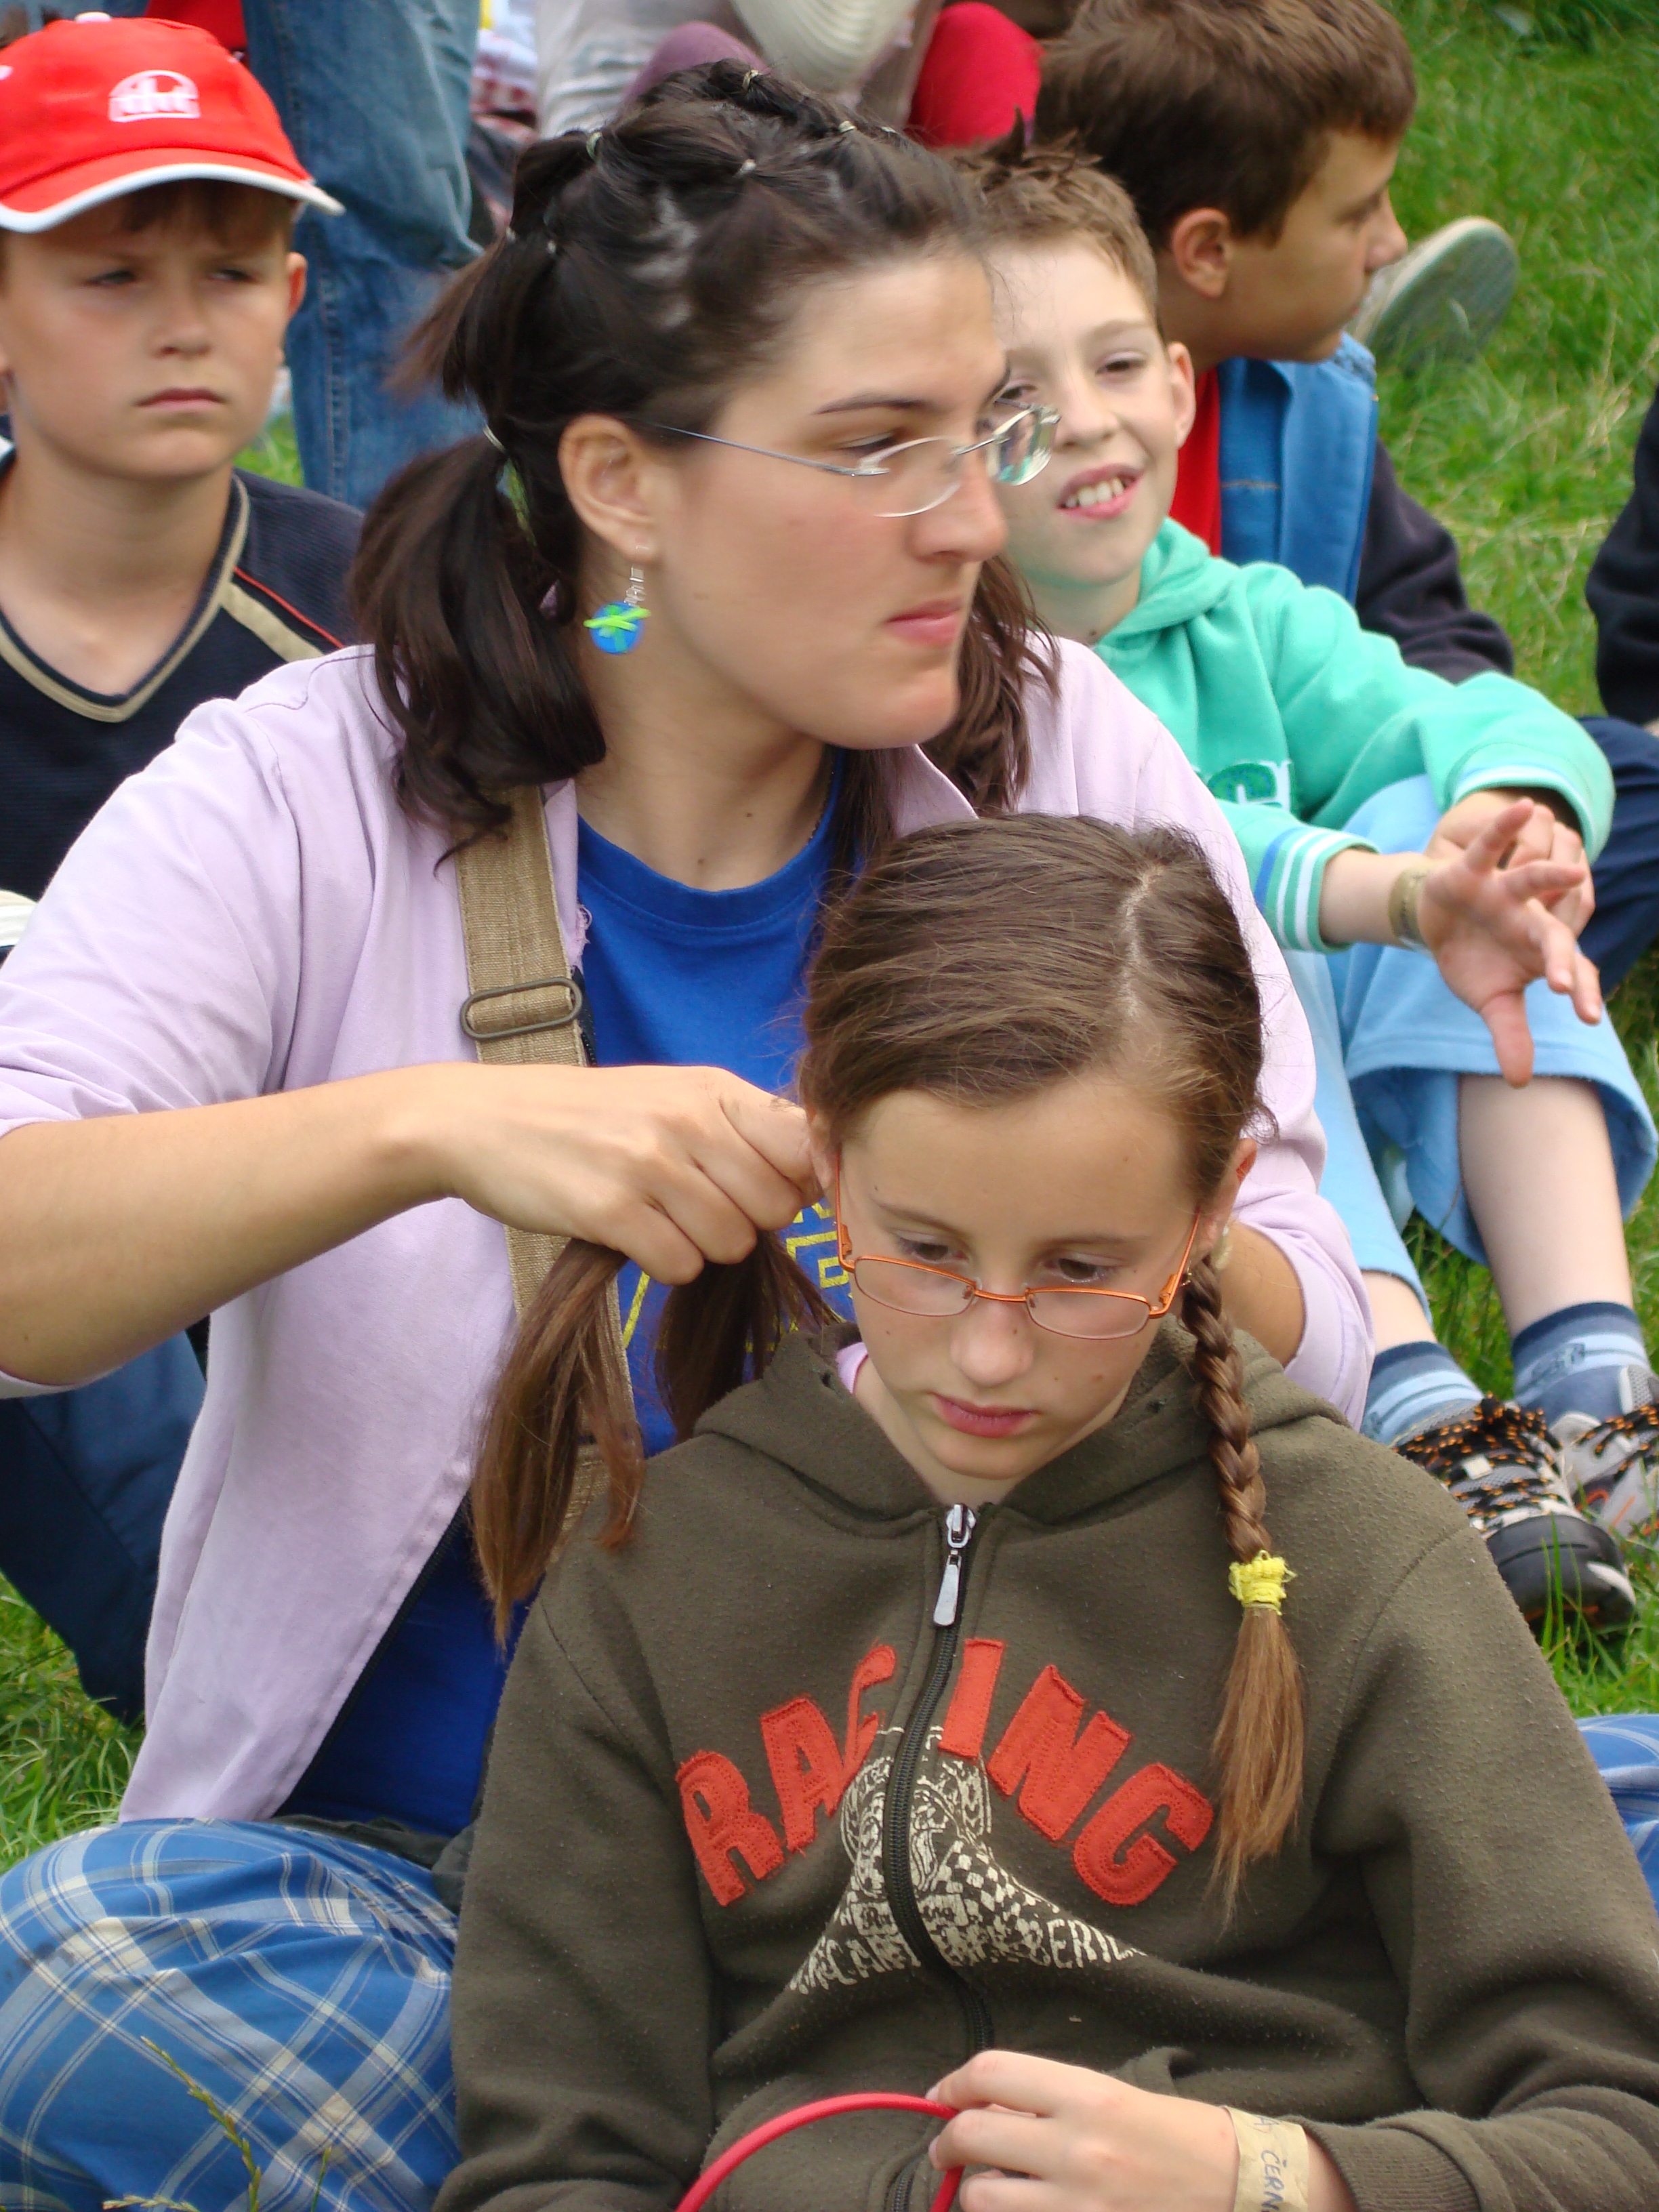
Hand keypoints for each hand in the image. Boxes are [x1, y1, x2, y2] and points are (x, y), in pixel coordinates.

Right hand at [415, 1061, 816, 1281]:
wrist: (480, 1121)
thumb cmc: (586, 1116)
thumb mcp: (669, 1097)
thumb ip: (740, 1130)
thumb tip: (815, 1179)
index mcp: (711, 1089)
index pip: (805, 1143)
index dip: (804, 1182)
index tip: (770, 1193)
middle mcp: (688, 1121)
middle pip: (775, 1207)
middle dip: (745, 1221)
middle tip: (695, 1208)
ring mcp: (649, 1165)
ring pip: (732, 1243)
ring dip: (701, 1246)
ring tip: (658, 1218)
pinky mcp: (610, 1211)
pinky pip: (680, 1267)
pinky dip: (663, 1265)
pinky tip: (632, 1236)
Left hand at [927, 2053, 1357, 2211]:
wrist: (1236, 2187)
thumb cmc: (1171, 2135)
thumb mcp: (1110, 2096)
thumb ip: (1046, 2099)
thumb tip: (979, 2105)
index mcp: (1086, 2094)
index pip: (990, 2073)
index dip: (954, 2083)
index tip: (945, 2096)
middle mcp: (1077, 2147)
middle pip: (972, 2134)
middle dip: (948, 2143)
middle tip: (949, 2150)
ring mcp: (1080, 2204)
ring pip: (982, 2198)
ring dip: (975, 2193)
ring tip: (988, 2189)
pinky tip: (1021, 2211)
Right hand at [1415, 798, 1602, 1084]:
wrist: (1438, 924)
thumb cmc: (1475, 961)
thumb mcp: (1491, 1000)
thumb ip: (1510, 1033)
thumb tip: (1521, 1083)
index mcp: (1540, 951)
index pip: (1571, 970)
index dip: (1582, 990)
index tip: (1589, 1017)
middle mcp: (1530, 919)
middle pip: (1553, 935)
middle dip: (1560, 958)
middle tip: (1562, 986)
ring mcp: (1504, 894)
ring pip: (1531, 882)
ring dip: (1549, 875)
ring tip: (1573, 870)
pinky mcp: (1473, 872)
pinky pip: (1492, 847)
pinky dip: (1505, 827)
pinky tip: (1524, 807)